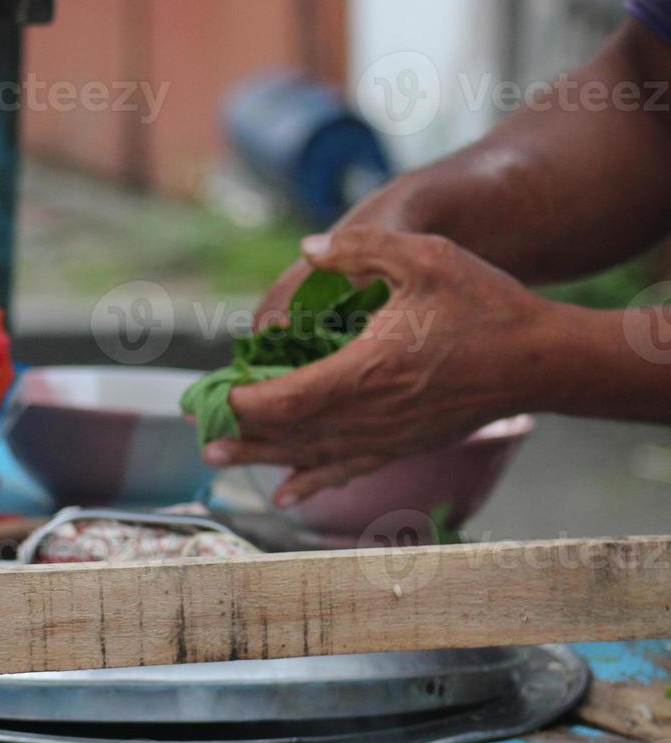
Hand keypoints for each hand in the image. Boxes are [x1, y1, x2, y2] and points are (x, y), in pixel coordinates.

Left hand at [209, 228, 550, 506]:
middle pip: (290, 433)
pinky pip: (349, 469)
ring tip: (220, 459)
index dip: (244, 404)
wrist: (543, 360)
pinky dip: (314, 481)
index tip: (211, 398)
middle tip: (198, 432)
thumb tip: (306, 250)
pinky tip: (287, 494)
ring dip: (264, 457)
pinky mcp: (405, 445)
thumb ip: (361, 248)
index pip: (288, 398)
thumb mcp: (425, 256)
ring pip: (313, 454)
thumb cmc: (484, 303)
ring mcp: (389, 436)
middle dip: (241, 433)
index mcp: (367, 369)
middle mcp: (372, 414)